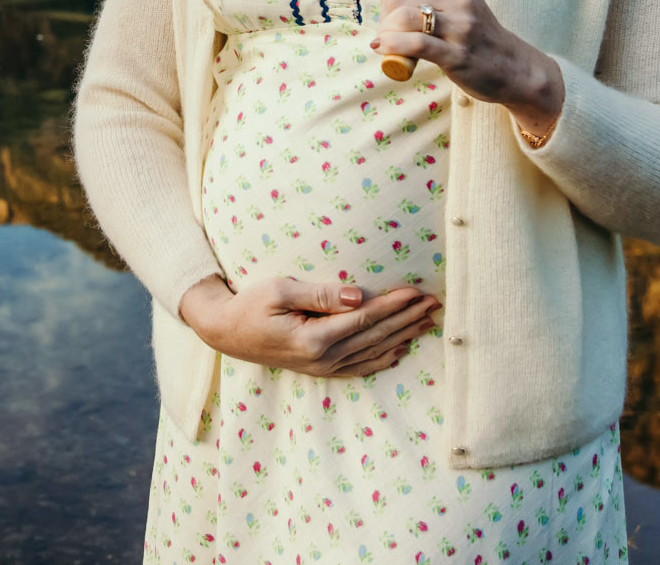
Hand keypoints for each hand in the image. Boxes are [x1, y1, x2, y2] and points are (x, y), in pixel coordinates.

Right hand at [177, 274, 439, 376]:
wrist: (225, 332)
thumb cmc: (249, 304)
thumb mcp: (279, 290)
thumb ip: (319, 294)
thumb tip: (356, 294)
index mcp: (314, 339)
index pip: (365, 319)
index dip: (393, 306)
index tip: (417, 292)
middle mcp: (322, 359)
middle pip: (376, 337)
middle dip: (407, 320)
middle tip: (435, 305)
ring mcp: (322, 368)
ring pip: (373, 353)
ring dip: (402, 337)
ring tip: (427, 323)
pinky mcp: (319, 369)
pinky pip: (359, 367)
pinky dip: (382, 358)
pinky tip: (398, 349)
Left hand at [361, 0, 564, 141]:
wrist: (511, 66)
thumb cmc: (469, 35)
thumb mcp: (442, 3)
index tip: (393, 17)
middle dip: (384, 18)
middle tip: (392, 34)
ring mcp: (461, 24)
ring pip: (402, 16)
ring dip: (387, 33)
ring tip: (390, 44)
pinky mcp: (458, 53)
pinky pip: (415, 43)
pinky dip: (392, 46)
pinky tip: (384, 50)